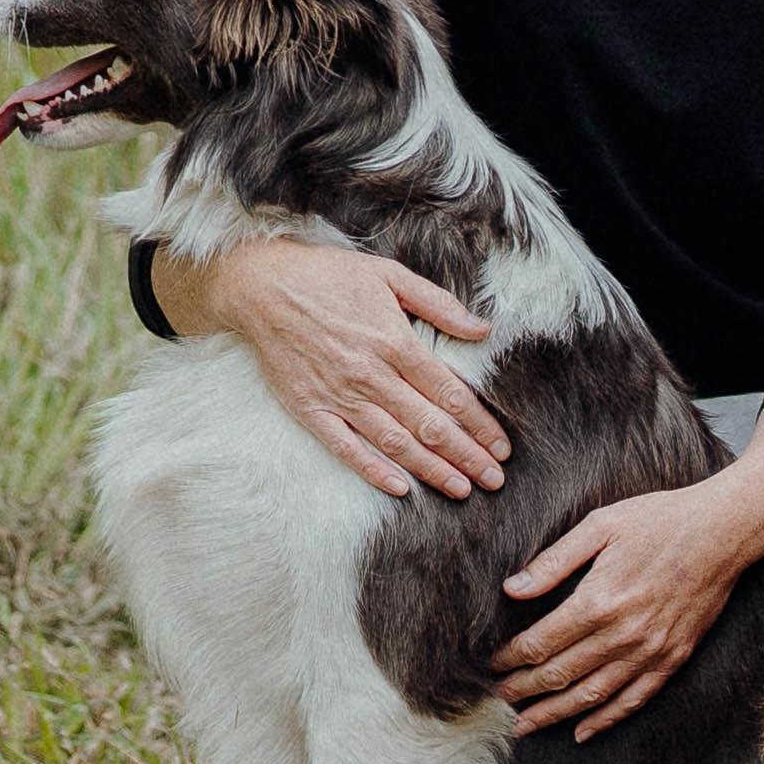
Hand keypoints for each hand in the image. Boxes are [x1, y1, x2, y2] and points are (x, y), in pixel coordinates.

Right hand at [187, 236, 502, 498]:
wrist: (262, 286)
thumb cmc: (328, 276)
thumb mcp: (390, 274)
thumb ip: (439, 304)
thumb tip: (484, 329)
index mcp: (395, 341)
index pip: (449, 393)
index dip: (479, 424)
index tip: (501, 446)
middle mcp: (371, 374)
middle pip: (429, 424)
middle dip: (467, 455)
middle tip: (494, 480)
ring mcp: (339, 395)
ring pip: (395, 442)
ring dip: (431, 469)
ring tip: (461, 489)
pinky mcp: (311, 409)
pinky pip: (346, 448)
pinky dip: (373, 470)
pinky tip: (400, 487)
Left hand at [493, 476, 763, 734]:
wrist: (723, 531)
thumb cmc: (659, 520)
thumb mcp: (601, 525)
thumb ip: (554, 561)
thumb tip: (512, 589)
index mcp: (599, 601)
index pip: (540, 643)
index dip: (510, 658)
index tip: (490, 664)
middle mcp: (622, 635)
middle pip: (559, 675)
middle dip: (523, 690)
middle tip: (496, 698)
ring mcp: (650, 651)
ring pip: (591, 697)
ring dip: (554, 714)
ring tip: (524, 726)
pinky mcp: (672, 658)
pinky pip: (634, 700)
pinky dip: (605, 720)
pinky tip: (582, 732)